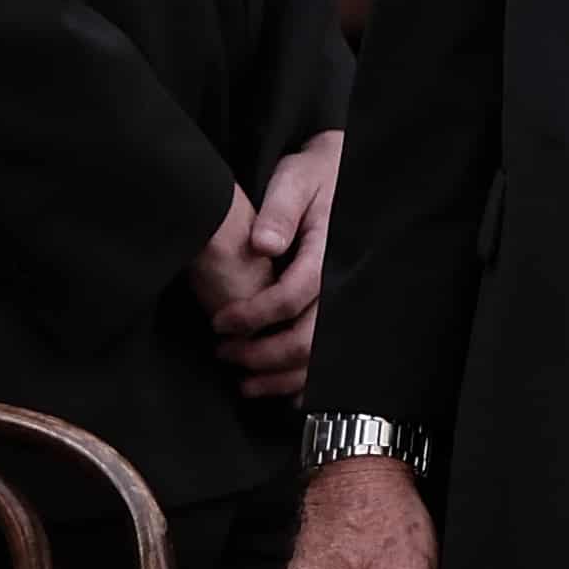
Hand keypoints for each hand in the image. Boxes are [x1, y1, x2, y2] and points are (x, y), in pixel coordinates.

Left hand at [198, 131, 341, 404]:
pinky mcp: (344, 311)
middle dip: (262, 355)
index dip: (254, 316)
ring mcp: (349, 299)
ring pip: (321, 356)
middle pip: (309, 338)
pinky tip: (286, 394)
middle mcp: (344, 281)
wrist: (343, 174)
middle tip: (224, 354)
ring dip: (282, 377)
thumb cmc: (312, 175)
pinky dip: (309, 382)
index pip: (292, 297)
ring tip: (245, 383)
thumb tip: (264, 245)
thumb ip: (279, 210)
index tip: (219, 323)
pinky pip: (332, 357)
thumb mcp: (294, 180)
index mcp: (329, 251)